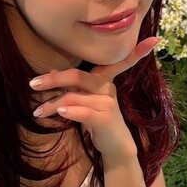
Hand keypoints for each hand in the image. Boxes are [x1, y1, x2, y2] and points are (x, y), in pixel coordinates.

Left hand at [28, 37, 159, 160]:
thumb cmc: (98, 121)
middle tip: (32, 84)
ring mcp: (108, 102)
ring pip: (73, 97)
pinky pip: (82, 111)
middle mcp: (108, 87)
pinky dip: (69, 111)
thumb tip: (50, 71)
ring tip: (38, 112)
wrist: (113, 146)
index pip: (118, 62)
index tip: (153, 40)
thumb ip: (72, 86)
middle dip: (53, 79)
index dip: (137, 52)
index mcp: (105, 80)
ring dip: (51, 104)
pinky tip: (60, 113)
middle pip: (77, 75)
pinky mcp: (105, 118)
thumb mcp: (85, 101)